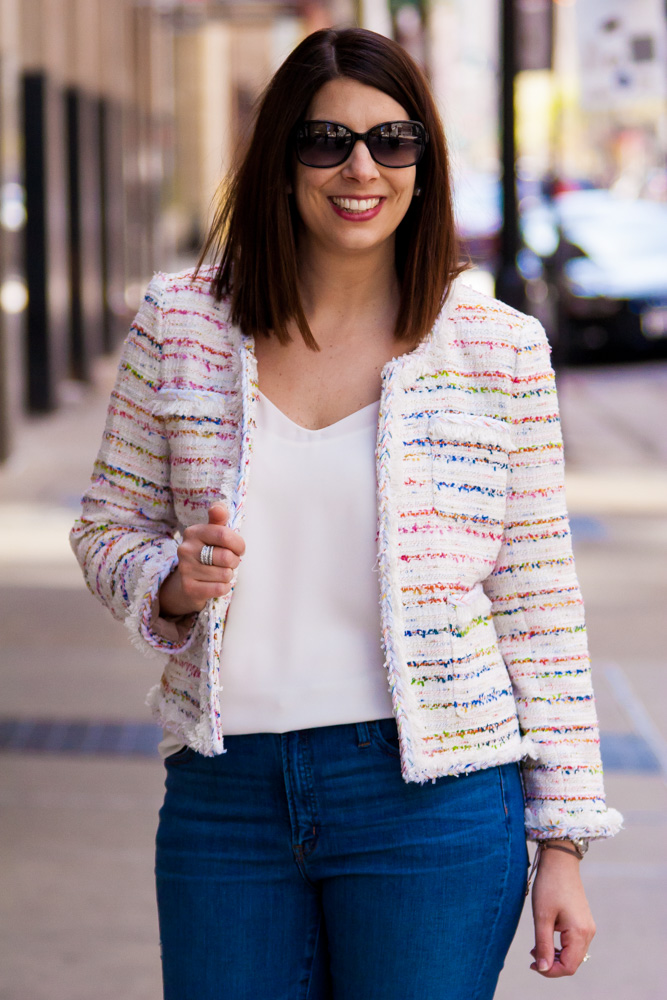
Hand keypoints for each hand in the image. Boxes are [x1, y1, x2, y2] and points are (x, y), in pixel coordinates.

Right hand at [158, 504, 245, 616]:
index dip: (238, 544)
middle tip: (229, 562)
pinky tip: (216, 583)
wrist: (190, 581)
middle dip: (234, 561)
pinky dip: (223, 587)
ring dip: (228, 575)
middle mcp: (186, 549)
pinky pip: (219, 588)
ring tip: (219, 572)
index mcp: (193, 532)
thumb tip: (218, 508)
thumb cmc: (209, 553)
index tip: (239, 549)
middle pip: (226, 556)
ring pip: (224, 574)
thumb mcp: (214, 533)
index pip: (224, 535)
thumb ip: (219, 518)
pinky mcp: (189, 588)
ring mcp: (185, 569)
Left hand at [530, 843, 595, 976]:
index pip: (569, 967)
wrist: (559, 861)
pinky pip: (573, 943)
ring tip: (536, 947)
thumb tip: (543, 968)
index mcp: (580, 933)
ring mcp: (587, 926)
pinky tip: (545, 938)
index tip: (533, 964)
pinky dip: (559, 946)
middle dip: (552, 964)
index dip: (550, 971)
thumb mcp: (542, 916)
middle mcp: (588, 932)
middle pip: (572, 962)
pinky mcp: (582, 921)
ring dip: (555, 955)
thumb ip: (543, 944)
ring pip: (573, 954)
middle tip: (532, 955)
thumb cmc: (549, 885)